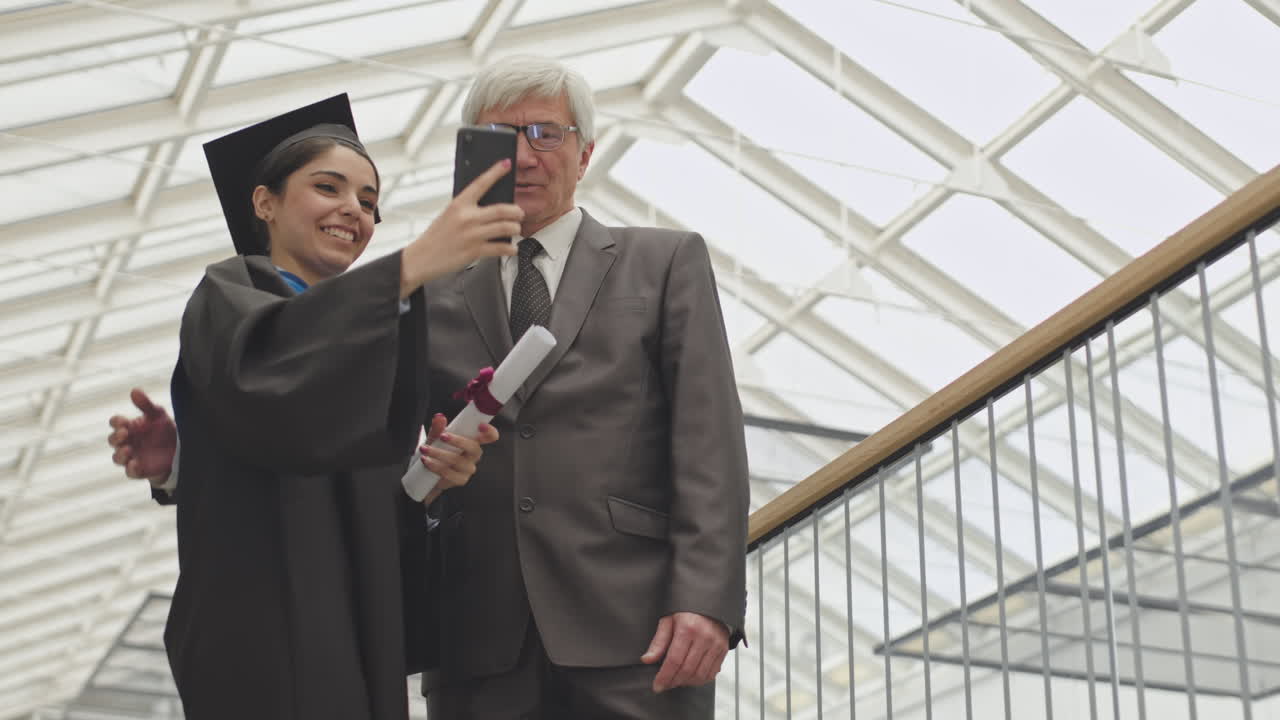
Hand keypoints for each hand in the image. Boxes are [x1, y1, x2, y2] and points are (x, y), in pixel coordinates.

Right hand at [107, 388, 177, 486]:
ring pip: (117, 458)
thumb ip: (145, 404)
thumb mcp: (158, 415)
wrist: (180, 448)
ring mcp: (132, 456)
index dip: (116, 422)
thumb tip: (134, 391)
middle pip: (113, 440)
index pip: (116, 423)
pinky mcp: (141, 470)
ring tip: (128, 449)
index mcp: (129, 427)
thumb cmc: (164, 429)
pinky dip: (131, 469)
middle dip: (116, 437)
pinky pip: (130, 472)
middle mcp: (127, 442)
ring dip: (120, 454)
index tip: (123, 422)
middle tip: (125, 433)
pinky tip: (135, 464)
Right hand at [399, 159, 521, 296]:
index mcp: (459, 204)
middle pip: (502, 209)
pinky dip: (510, 248)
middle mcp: (467, 217)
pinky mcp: (475, 251)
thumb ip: (467, 209)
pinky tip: (511, 248)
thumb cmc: (436, 236)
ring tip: (515, 229)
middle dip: (517, 212)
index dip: (496, 172)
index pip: (481, 183)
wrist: (422, 257)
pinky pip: (501, 248)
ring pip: (506, 227)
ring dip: (516, 228)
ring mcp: (472, 234)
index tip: (507, 163)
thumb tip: (491, 206)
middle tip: (519, 213)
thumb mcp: (449, 215)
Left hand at [419, 414, 499, 505]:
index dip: (489, 431)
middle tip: (442, 436)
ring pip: (458, 461)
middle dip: (458, 441)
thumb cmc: (438, 450)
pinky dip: (435, 466)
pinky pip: (449, 474)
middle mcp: (474, 455)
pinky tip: (426, 461)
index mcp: (474, 441)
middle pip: (474, 448)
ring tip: (424, 449)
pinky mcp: (460, 480)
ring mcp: (468, 468)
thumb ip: (438, 427)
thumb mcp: (436, 437)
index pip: (489, 436)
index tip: (481, 425)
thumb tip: (439, 417)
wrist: (428, 472)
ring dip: (439, 453)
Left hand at [641, 612, 729, 692]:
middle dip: (673, 682)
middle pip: (687, 670)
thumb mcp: (668, 621)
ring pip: (700, 675)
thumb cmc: (687, 611)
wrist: (710, 603)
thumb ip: (658, 642)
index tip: (657, 685)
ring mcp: (716, 644)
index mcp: (688, 628)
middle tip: (665, 684)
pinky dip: (700, 680)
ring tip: (676, 680)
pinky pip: (712, 673)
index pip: (674, 660)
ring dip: (686, 683)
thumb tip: (647, 659)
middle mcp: (704, 637)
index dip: (664, 676)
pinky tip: (690, 677)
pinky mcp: (723, 650)